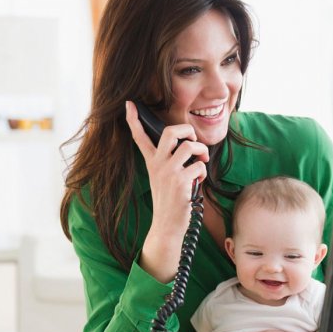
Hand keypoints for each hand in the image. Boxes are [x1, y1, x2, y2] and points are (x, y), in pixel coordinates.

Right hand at [125, 101, 208, 281]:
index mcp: (152, 162)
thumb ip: (171, 162)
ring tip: (202, 162)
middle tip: (193, 140)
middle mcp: (158, 165)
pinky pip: (199, 167)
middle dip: (187, 130)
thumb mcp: (163, 179)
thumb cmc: (170, 201)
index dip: (134, 120)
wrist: (166, 226)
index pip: (140, 138)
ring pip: (189, 147)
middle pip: (171, 132)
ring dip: (201, 152)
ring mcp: (169, 172)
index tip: (129, 105)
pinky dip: (203, 172)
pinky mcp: (180, 182)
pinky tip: (199, 182)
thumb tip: (189, 146)